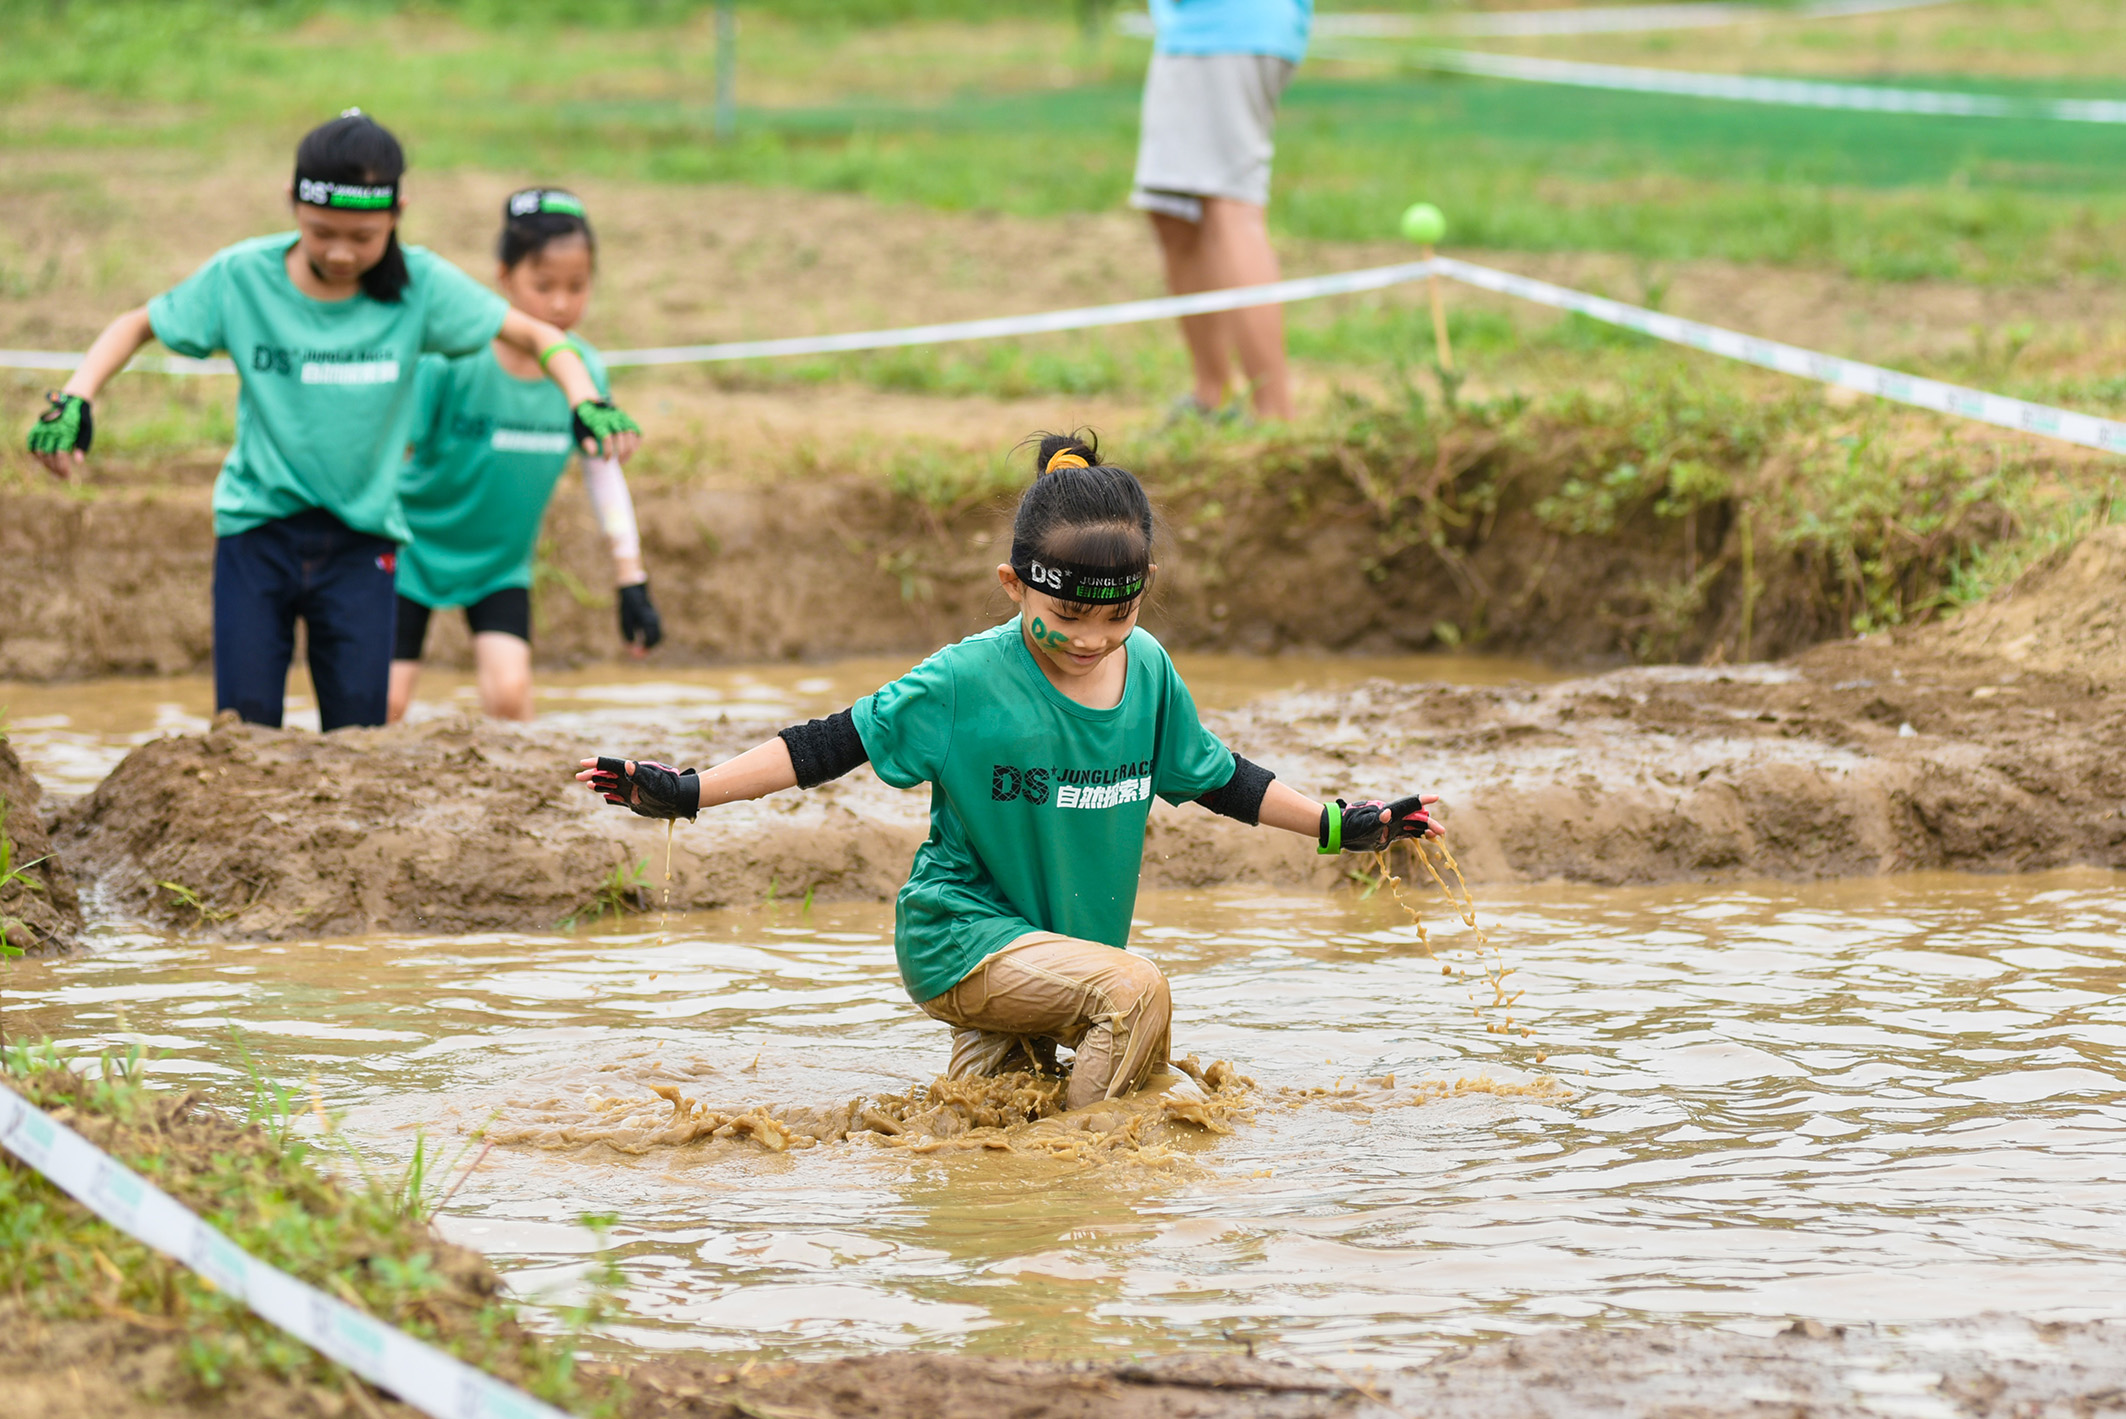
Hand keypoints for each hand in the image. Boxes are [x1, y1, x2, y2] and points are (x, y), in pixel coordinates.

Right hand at [26, 392, 92, 477]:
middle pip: (49, 455)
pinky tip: (44, 461)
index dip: (63, 467)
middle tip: (62, 476)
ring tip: (55, 471)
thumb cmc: (81, 420)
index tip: (67, 475)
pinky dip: (36, 454)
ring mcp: (42, 429)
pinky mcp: (37, 428)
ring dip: (46, 464)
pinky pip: (31, 444)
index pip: (61, 454)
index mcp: (66, 432)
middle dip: (55, 469)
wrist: (70, 402)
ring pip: (39, 452)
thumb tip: (78, 462)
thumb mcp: (86, 432)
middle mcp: (51, 431)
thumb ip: (82, 446)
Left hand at [572, 399, 640, 460]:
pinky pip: (637, 431)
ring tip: (624, 460)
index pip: (607, 438)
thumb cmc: (584, 423)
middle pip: (622, 435)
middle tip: (619, 462)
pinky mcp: (627, 419)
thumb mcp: (579, 432)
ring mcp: (621, 418)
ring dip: (630, 449)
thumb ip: (586, 442)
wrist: (589, 406)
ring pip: (631, 434)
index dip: (608, 451)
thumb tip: (593, 453)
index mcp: (599, 422)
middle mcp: (612, 418)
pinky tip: (631, 451)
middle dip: (622, 452)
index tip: (606, 460)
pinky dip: (637, 442)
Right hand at [576, 756, 699, 819]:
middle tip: (578, 776)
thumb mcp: (653, 783)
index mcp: (633, 772)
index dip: (597, 763)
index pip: (611, 765)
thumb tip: (627, 764)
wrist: (680, 801)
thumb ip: (639, 774)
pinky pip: (619, 798)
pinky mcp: (635, 801)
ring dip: (599, 784)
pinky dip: (610, 796)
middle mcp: (631, 780)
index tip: (583, 763)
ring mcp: (632, 790)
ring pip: (611, 786)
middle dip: (593, 774)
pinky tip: (603, 796)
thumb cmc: (669, 790)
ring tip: (587, 784)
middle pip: (608, 775)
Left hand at [618, 580, 661, 654]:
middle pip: (657, 637)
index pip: (651, 635)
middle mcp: (654, 618)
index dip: (646, 647)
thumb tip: (630, 650)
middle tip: (641, 655)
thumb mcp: (624, 620)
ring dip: (651, 644)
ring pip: (659, 636)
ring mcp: (656, 618)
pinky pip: (657, 633)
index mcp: (645, 617)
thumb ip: (627, 635)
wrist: (634, 591)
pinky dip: (652, 640)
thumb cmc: (627, 606)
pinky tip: (643, 642)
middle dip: (650, 648)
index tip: (639, 654)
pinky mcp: (656, 619)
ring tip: (640, 649)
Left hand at [1319, 794, 1440, 853]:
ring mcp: (1392, 825)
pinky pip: (1408, 833)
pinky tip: (1428, 839)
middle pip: (1414, 817)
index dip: (1422, 800)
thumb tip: (1387, 813)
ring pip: (1413, 825)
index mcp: (1388, 812)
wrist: (1340, 831)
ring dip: (1426, 829)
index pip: (1408, 804)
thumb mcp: (1363, 824)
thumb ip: (1376, 820)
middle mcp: (1392, 817)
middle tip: (1441, 832)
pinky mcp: (1390, 834)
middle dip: (1428, 822)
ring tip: (1439, 836)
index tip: (1436, 797)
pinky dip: (1419, 835)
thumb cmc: (1350, 826)